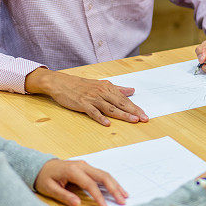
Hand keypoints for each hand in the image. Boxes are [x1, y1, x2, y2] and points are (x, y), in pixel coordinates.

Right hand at [25, 68, 148, 125]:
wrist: (61, 83)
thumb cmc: (81, 85)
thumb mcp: (101, 85)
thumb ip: (117, 89)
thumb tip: (132, 91)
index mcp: (107, 87)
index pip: (124, 99)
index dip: (135, 107)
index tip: (145, 115)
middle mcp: (102, 92)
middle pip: (121, 103)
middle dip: (134, 111)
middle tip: (144, 119)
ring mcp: (92, 98)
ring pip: (110, 108)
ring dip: (122, 115)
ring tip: (133, 120)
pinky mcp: (83, 103)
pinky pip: (93, 112)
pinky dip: (100, 117)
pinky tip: (107, 123)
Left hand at [34, 159, 127, 205]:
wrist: (42, 166)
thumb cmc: (45, 177)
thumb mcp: (49, 188)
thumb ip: (64, 195)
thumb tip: (78, 204)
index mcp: (73, 170)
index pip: (90, 184)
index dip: (98, 196)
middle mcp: (82, 165)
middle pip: (102, 176)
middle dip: (114, 189)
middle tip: (122, 201)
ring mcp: (85, 165)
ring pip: (104, 174)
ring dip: (115, 185)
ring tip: (124, 195)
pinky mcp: (87, 168)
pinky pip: (101, 174)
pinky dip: (111, 182)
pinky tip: (117, 189)